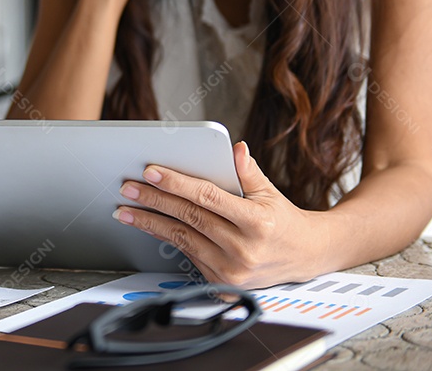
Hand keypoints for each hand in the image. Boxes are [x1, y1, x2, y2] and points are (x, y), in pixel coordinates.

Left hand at [112, 142, 330, 287]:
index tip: (151, 172)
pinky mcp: (223, 283)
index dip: (177, 184)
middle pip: (189, 218)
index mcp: (257, 223)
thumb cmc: (283, 221)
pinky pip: (188, 255)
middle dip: (153, 201)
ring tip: (126, 210)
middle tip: (128, 188)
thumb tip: (235, 149)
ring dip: (149, 223)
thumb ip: (249, 172)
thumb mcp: (270, 193)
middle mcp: (244, 249)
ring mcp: (232, 270)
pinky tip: (148, 225)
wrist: (306, 257)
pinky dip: (166, 238)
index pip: (207, 198)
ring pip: (181, 239)